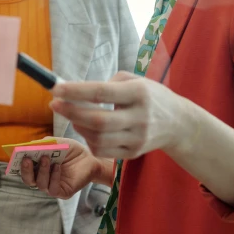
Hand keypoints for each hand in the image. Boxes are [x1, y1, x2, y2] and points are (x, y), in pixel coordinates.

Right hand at [19, 137, 106, 198]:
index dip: (17, 164)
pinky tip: (58, 167)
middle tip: (27, 159)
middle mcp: (43, 178)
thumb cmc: (72, 150)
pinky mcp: (63, 192)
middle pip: (28, 180)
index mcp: (38, 167)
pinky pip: (53, 189)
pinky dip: (54, 177)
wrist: (91, 157)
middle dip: (26, 170)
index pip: (24, 169)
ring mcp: (52, 186)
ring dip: (41, 171)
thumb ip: (44, 143)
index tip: (16, 155)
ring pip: (40, 184)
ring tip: (46, 158)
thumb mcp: (57, 142)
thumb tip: (29, 145)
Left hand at [49, 71, 195, 159]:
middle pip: (98, 120)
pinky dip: (88, 139)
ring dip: (78, 126)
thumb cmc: (150, 96)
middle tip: (54, 104)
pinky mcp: (133, 153)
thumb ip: (107, 83)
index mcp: (139, 93)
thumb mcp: (135, 80)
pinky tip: (86, 129)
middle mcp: (140, 117)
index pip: (102, 93)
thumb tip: (75, 91)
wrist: (179, 124)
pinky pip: (102, 150)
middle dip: (71, 111)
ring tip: (72, 114)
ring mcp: (137, 138)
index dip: (76, 91)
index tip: (55, 88)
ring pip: (97, 138)